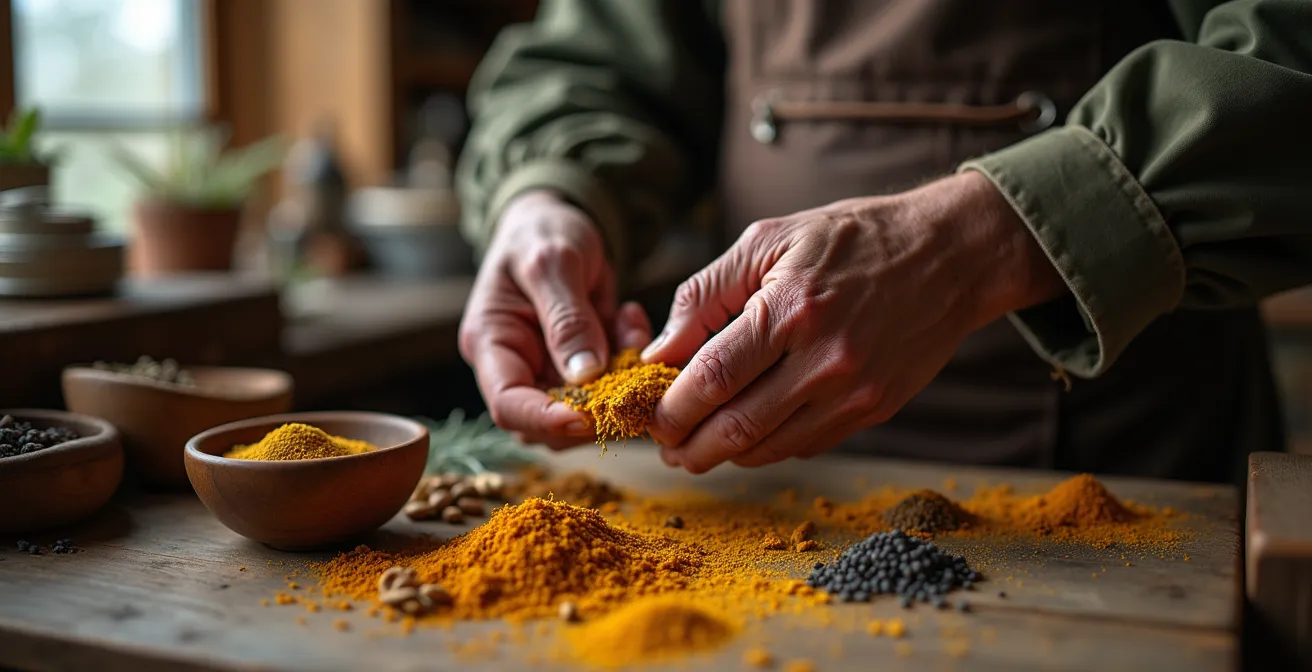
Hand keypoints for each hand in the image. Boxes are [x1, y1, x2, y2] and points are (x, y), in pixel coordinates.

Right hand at [458, 190, 652, 448]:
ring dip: (618, 383)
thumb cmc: (541, 232)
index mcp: (491, 343)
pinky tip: (631, 319)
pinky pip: (610, 385)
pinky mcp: (581, 366)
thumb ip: (567, 318)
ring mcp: (549, 369)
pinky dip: (630, 360)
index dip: (546, 419)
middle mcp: (517, 365)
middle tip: (630, 375)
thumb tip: (585, 375)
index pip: (508, 404)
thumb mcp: (553, 263)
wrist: (558, 220)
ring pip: (584, 410)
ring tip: (629, 329)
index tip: (589, 416)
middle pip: (546, 422)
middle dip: (594, 408)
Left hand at [643, 172, 1064, 472]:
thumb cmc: (851, 238)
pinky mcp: (875, 410)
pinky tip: (748, 432)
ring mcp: (854, 392)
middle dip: (688, 446)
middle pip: (736, 428)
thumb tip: (659, 352)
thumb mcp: (769, 240)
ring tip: (696, 445)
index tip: (649, 415)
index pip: (713, 378)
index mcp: (791, 309)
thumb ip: (705, 295)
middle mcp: (826, 359)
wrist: (950, 254)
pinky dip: (766, 447)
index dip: (671, 408)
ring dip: (723, 455)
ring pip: (768, 448)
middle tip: (665, 445)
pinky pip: (804, 445)